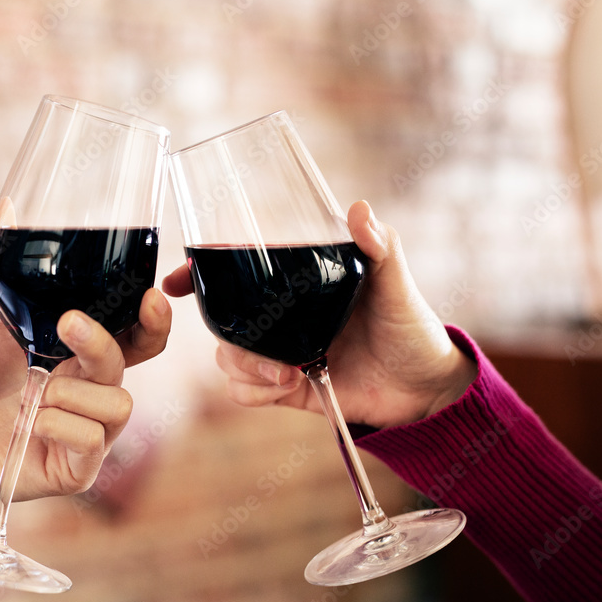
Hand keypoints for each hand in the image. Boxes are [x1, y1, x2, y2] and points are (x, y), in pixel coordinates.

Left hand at [0, 194, 171, 531]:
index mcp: (82, 353)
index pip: (137, 333)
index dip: (154, 317)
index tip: (151, 293)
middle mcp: (94, 388)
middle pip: (137, 359)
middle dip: (111, 341)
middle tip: (71, 325)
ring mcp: (91, 428)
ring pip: (119, 401)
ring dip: (71, 392)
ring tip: (30, 395)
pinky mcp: (79, 465)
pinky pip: (93, 439)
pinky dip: (59, 426)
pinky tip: (29, 426)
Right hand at [162, 200, 474, 429]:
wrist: (425, 390)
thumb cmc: (413, 327)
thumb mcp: (395, 284)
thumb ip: (379, 247)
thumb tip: (357, 209)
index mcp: (297, 285)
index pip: (235, 273)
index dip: (197, 275)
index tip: (176, 281)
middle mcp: (281, 317)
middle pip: (221, 320)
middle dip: (226, 335)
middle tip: (260, 349)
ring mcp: (279, 353)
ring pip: (227, 358)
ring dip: (245, 367)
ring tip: (286, 374)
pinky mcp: (284, 389)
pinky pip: (243, 392)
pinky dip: (253, 393)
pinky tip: (286, 388)